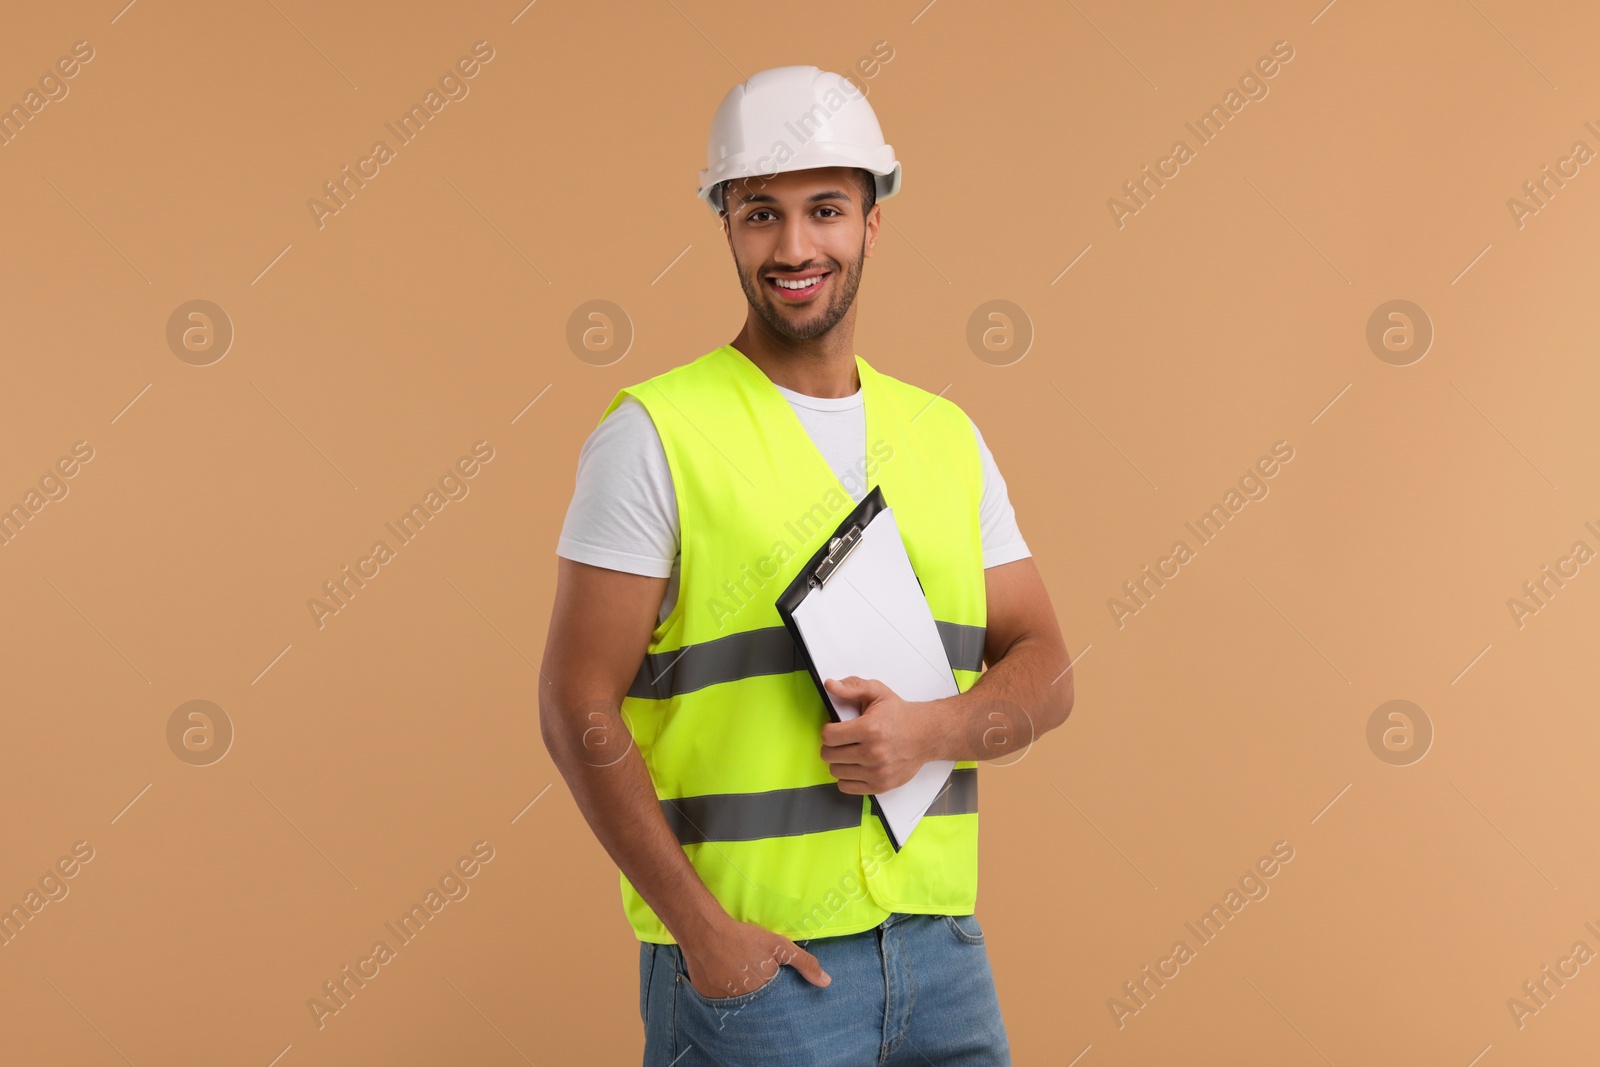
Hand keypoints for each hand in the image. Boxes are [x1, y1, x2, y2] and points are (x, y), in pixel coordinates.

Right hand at [679, 917, 830, 998]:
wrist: (704, 931)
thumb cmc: (743, 938)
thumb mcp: (779, 946)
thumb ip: (804, 963)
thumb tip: (827, 982)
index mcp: (763, 993)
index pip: (776, 1005)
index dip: (775, 993)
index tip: (770, 980)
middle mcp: (743, 1003)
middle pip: (757, 1005)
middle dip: (758, 994)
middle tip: (752, 974)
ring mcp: (723, 1002)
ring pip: (739, 1004)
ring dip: (741, 994)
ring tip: (738, 974)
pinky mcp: (708, 999)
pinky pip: (720, 1001)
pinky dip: (724, 993)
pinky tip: (724, 976)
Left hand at [820, 676, 928, 793]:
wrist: (927, 735)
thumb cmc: (901, 716)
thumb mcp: (878, 692)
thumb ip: (853, 686)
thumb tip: (831, 685)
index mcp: (870, 728)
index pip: (828, 736)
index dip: (828, 730)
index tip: (835, 728)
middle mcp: (874, 752)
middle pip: (829, 755)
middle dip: (832, 746)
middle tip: (842, 740)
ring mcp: (877, 771)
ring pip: (836, 771)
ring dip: (839, 761)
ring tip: (850, 752)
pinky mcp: (881, 785)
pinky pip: (846, 787)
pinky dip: (846, 777)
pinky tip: (855, 766)